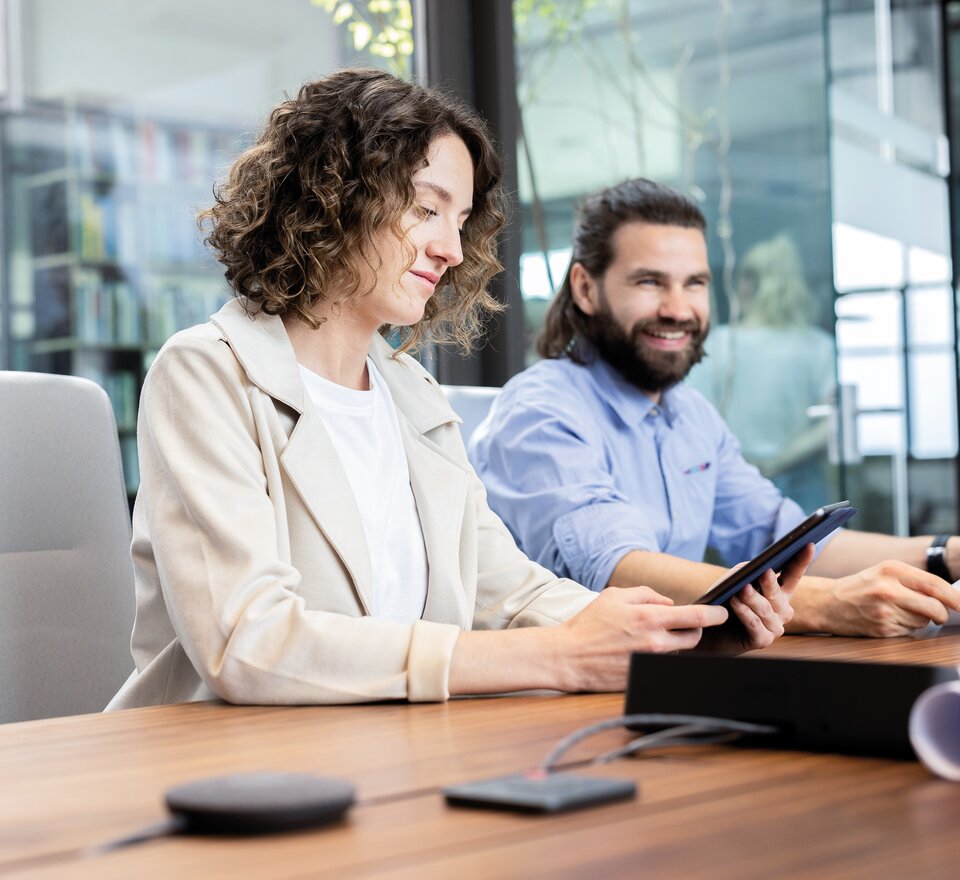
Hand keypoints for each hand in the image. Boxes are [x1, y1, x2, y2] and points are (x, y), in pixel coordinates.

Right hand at [556, 586, 727, 691]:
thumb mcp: (615, 595)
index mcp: (649, 618)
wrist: (568, 656)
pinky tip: (639, 650)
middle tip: (683, 623)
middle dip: (694, 628)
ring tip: (650, 636)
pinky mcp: (645, 676)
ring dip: (674, 643)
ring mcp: (651, 663)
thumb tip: (669, 603)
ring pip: (679, 652)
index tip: (722, 612)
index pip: (696, 617)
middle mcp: (655, 642)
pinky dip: (659, 656)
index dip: (715, 615)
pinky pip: (663, 665)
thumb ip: (647, 594)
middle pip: (694, 638)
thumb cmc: (589, 623)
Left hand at [696, 543, 813, 653]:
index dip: (801, 560)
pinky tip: (734, 602)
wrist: (711, 630)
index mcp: (781, 593)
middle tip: (764, 571)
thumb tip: (757, 567)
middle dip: (770, 583)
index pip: (793, 574)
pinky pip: (754, 623)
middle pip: (777, 593)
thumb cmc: (725, 601)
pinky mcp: (763, 640)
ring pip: (765, 609)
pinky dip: (744, 612)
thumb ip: (748, 571)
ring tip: (742, 588)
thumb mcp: (735, 581)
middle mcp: (782, 610)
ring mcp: (775, 627)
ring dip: (752, 598)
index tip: (808, 544)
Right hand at [820, 561, 959, 636]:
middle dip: (940, 614)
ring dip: (919, 620)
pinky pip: (909, 632)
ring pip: (923, 621)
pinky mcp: (882, 629)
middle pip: (934, 607)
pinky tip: (889, 620)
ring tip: (898, 611)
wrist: (827, 603)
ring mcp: (884, 611)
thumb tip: (949, 596)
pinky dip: (906, 628)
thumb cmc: (859, 587)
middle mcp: (888, 589)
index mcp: (891, 569)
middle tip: (937, 614)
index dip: (955, 598)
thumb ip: (914, 580)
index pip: (935, 584)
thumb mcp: (884, 572)